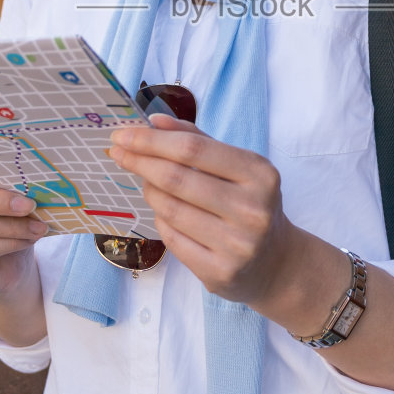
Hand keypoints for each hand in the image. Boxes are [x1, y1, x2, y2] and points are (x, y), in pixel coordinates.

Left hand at [109, 114, 298, 306]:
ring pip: (170, 210)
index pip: (193, 149)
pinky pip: (172, 238)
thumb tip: (155, 121)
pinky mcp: (219, 273)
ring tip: (147, 182)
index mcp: (259, 174)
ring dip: (149, 191)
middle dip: (140, 161)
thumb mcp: (237, 167)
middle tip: (117, 152)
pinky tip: (163, 212)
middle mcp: (252, 210)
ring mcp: (237, 245)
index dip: (152, 140)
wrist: (276, 262)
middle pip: (177, 178)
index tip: (123, 134)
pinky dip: (160, 220)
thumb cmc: (250, 204)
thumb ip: (198, 140)